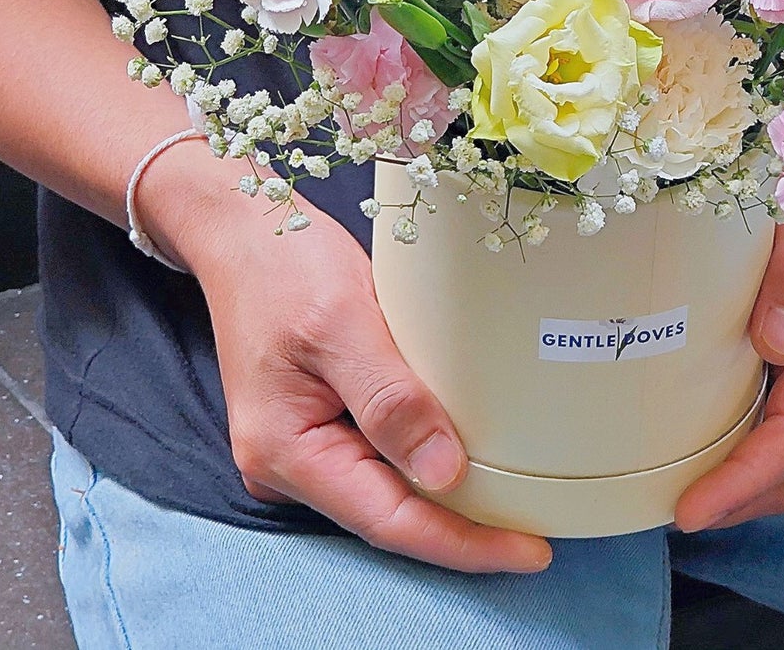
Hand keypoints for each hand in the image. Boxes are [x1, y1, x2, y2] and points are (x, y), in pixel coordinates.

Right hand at [143, 148, 552, 573]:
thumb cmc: (287, 266)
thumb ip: (390, 400)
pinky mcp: (318, 421)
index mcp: (286, 451)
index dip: (463, 543)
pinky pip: (379, 458)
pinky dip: (424, 462)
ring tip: (518, 503)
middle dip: (462, 531)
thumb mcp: (344, 322)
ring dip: (447, 500)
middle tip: (539, 535)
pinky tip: (469, 456)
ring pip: (387, 490)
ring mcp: (302, 445)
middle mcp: (288, 464)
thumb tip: (444, 473)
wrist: (244, 232)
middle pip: (390, 516)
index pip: (389, 521)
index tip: (530, 551)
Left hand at [674, 215, 783, 531]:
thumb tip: (783, 346)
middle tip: (670, 513)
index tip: (691, 509)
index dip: (747, 479)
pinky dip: (728, 437)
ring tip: (668, 490)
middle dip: (739, 496)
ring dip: (733, 476)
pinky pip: (760, 402)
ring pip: (778, 438)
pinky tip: (682, 432)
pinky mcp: (782, 332)